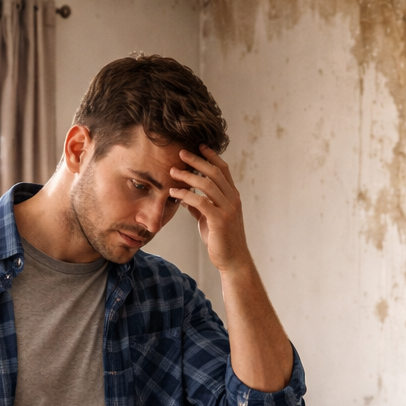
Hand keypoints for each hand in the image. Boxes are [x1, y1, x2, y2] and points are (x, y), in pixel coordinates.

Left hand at [169, 148, 250, 272]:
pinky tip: (174, 193)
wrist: (232, 260)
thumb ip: (200, 207)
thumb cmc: (220, 239)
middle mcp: (233, 199)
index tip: (199, 145)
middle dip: (196, 160)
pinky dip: (186, 195)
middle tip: (180, 153)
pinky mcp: (220, 221)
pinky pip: (201, 202)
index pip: (223, 169)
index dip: (211, 156)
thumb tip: (186, 198)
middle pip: (215, 172)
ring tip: (172, 172)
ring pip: (207, 185)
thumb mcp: (210, 219)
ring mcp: (228, 209)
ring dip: (188, 176)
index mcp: (232, 196)